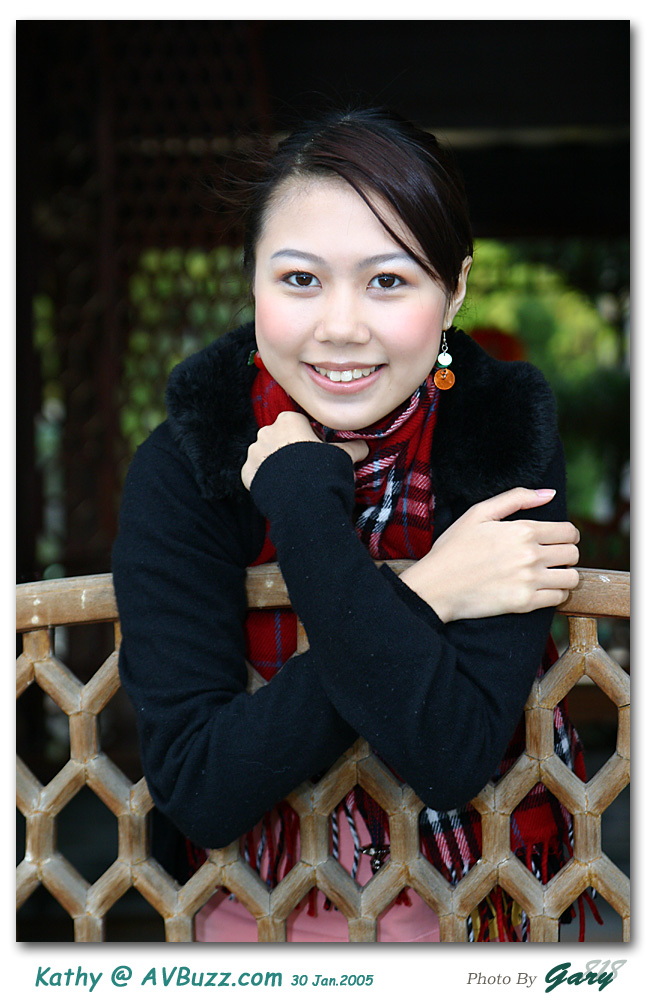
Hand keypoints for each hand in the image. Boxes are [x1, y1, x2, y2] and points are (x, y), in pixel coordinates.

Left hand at [241, 411, 368, 490]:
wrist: (302, 500)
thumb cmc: (322, 471)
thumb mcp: (342, 457)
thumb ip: (352, 448)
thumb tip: (364, 447)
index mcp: (289, 421)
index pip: (298, 425)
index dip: (309, 439)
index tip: (316, 454)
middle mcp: (267, 432)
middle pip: (280, 439)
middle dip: (290, 451)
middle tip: (305, 470)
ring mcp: (254, 452)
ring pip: (266, 456)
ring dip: (276, 466)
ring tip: (293, 483)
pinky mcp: (247, 473)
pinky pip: (256, 473)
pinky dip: (266, 480)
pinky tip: (280, 490)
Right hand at [399, 487, 579, 621]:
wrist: (436, 587)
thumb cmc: (454, 548)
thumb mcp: (478, 513)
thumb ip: (516, 498)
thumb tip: (550, 494)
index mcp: (522, 530)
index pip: (569, 531)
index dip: (567, 534)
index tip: (556, 539)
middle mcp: (530, 555)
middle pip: (573, 554)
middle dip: (565, 553)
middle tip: (550, 557)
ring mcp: (529, 581)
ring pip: (572, 578)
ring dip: (564, 575)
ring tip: (548, 574)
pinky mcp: (525, 604)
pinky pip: (559, 598)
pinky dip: (555, 593)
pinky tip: (540, 589)